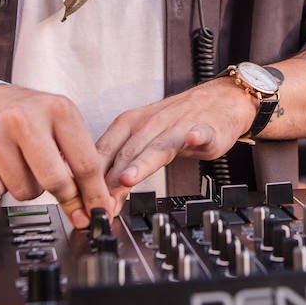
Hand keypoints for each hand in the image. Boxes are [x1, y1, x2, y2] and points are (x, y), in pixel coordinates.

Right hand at [0, 83, 112, 229]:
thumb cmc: (26, 114)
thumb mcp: (59, 122)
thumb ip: (79, 159)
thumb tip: (94, 205)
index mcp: (57, 108)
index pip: (85, 163)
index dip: (94, 195)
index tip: (99, 212)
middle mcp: (24, 117)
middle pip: (55, 181)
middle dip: (63, 196)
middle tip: (62, 192)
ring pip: (23, 191)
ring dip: (27, 187)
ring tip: (22, 163)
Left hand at [96, 77, 256, 203]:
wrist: (220, 100)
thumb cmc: (177, 123)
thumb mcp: (144, 139)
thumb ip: (122, 163)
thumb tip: (98, 194)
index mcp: (130, 124)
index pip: (105, 150)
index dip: (93, 177)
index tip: (86, 201)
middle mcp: (151, 123)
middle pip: (127, 153)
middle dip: (112, 182)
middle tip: (102, 204)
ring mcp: (180, 125)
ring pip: (158, 145)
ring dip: (142, 162)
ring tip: (128, 178)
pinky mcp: (207, 129)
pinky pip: (201, 132)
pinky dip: (197, 136)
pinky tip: (194, 139)